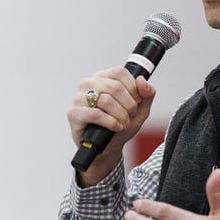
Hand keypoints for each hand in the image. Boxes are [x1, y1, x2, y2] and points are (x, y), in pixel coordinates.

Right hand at [67, 66, 155, 184]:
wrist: (109, 147)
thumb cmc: (121, 125)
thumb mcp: (140, 109)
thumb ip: (147, 93)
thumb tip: (142, 80)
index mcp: (103, 77)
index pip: (119, 72)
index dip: (133, 88)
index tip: (137, 101)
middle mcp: (89, 83)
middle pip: (115, 87)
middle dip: (129, 105)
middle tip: (130, 115)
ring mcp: (79, 97)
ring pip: (106, 100)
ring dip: (120, 115)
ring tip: (123, 123)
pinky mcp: (73, 113)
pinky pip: (95, 114)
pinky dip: (110, 122)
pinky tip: (115, 127)